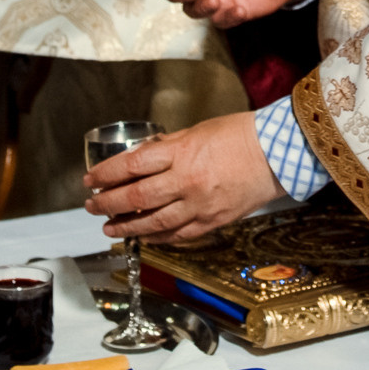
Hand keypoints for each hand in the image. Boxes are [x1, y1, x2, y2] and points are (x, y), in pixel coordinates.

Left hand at [83, 111, 284, 242]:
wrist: (278, 153)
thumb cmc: (240, 134)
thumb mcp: (197, 130)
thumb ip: (167, 147)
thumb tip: (141, 158)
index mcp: (182, 154)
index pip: (131, 167)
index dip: (106, 175)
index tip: (90, 181)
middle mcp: (187, 182)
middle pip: (136, 199)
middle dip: (108, 204)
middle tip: (93, 206)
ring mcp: (200, 206)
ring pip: (154, 224)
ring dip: (127, 227)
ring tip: (110, 228)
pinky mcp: (213, 222)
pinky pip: (178, 235)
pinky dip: (157, 238)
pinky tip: (144, 237)